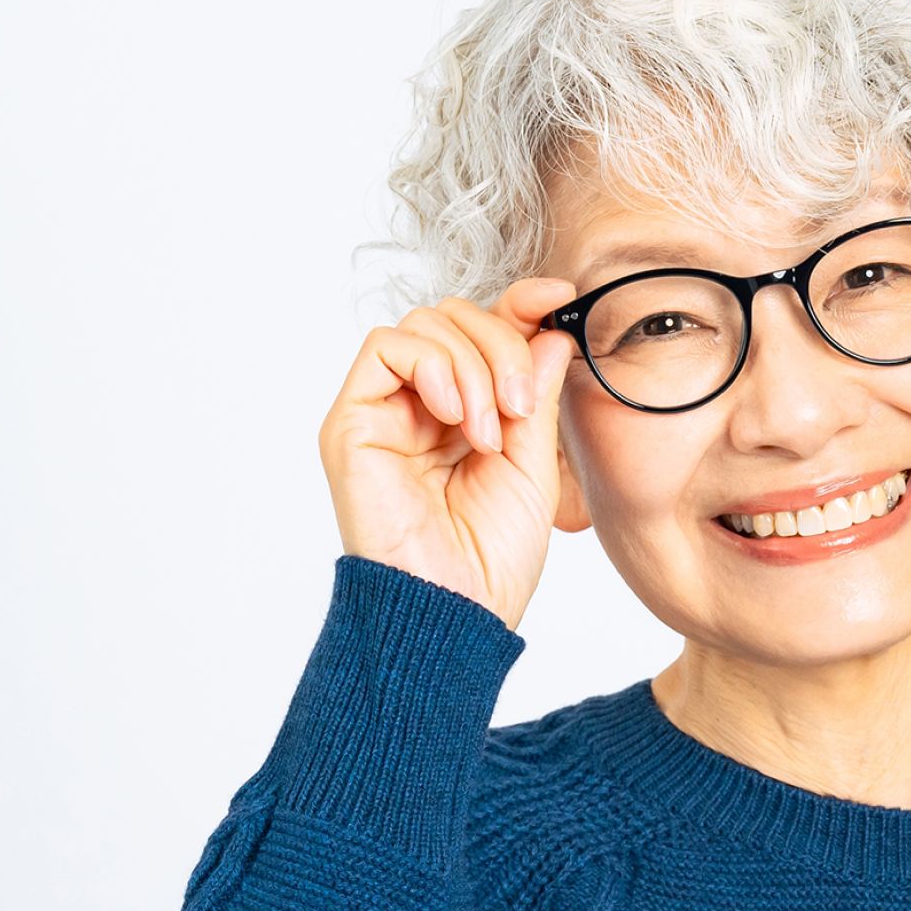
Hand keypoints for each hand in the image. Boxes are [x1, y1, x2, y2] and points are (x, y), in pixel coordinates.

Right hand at [316, 277, 581, 627]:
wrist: (454, 613)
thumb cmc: (489, 559)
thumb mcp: (535, 463)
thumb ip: (537, 392)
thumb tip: (548, 328)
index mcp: (460, 416)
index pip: (481, 332)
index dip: (518, 304)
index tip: (559, 297)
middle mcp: (415, 408)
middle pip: (453, 317)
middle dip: (501, 345)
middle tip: (521, 406)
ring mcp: (380, 412)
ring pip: (423, 324)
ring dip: (471, 364)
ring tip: (488, 430)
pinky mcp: (350, 423)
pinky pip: (385, 348)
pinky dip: (430, 364)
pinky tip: (452, 414)